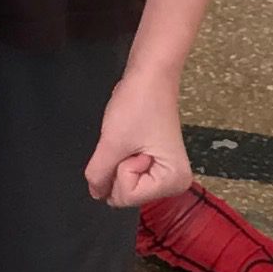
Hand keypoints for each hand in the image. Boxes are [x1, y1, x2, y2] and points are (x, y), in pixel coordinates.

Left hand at [85, 67, 187, 208]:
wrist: (150, 74)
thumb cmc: (139, 103)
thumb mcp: (111, 143)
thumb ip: (99, 174)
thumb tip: (96, 192)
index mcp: (174, 181)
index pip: (127, 197)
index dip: (120, 169)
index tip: (134, 144)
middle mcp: (176, 182)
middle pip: (128, 194)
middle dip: (120, 166)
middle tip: (132, 140)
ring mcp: (167, 173)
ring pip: (125, 183)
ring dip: (120, 160)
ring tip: (133, 138)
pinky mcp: (157, 162)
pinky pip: (128, 171)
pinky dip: (123, 155)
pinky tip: (134, 138)